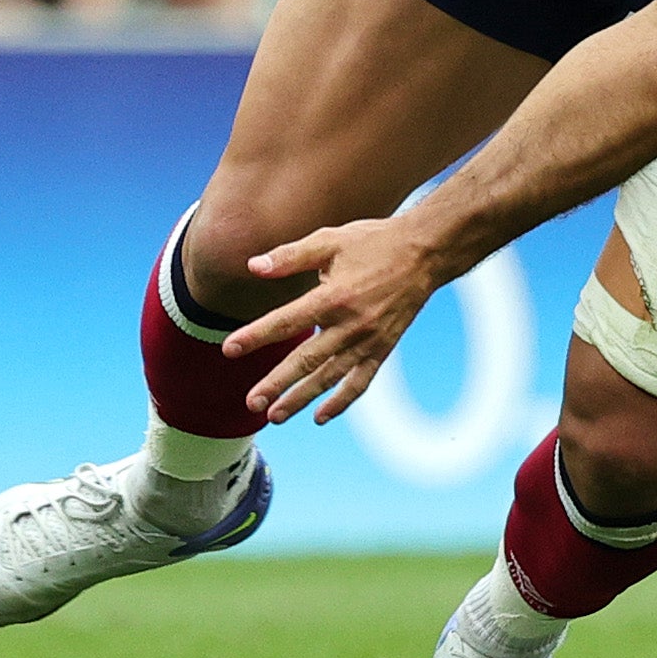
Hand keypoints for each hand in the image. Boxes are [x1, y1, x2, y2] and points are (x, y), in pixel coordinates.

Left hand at [223, 215, 449, 423]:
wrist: (427, 252)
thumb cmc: (376, 242)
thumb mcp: (332, 240)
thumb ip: (291, 256)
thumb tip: (253, 266)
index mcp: (334, 296)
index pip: (286, 321)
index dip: (255, 336)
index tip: (229, 349)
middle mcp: (351, 324)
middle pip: (306, 360)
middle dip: (276, 383)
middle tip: (250, 402)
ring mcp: (368, 340)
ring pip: (330, 377)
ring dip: (301, 398)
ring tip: (274, 416)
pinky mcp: (383, 348)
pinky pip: (361, 381)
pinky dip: (341, 401)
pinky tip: (320, 417)